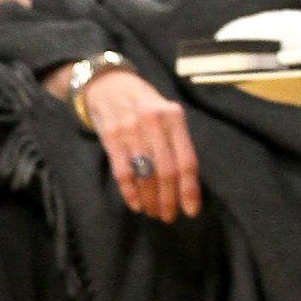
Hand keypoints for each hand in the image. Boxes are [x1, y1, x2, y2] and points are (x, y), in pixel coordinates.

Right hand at [43, 64, 202, 222]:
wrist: (109, 84)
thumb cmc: (145, 105)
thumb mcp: (167, 115)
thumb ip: (177, 142)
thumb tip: (188, 184)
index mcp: (174, 117)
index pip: (186, 160)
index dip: (189, 189)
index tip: (191, 211)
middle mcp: (154, 122)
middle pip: (166, 171)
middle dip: (169, 199)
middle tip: (169, 216)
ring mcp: (131, 129)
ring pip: (145, 174)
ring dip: (150, 199)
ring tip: (154, 212)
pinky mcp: (110, 136)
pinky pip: (122, 171)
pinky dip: (130, 192)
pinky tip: (135, 204)